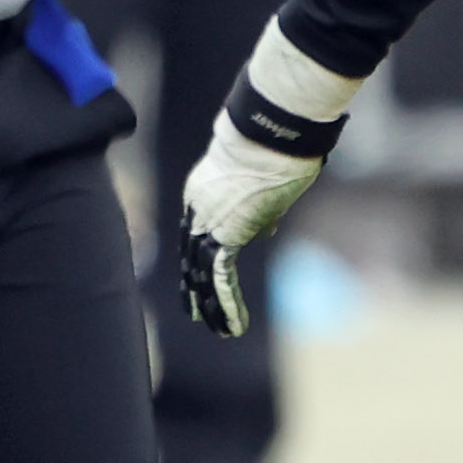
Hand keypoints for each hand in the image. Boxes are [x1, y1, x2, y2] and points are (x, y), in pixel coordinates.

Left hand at [177, 23, 365, 338]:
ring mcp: (207, 221)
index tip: (195, 278)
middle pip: (189, 256)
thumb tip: (263, 228)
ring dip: (210, 306)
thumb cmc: (274, 144)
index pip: (192, 234)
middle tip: (194, 313)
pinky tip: (233, 326)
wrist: (271, 132)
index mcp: (201, 192)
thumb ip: (258, 207)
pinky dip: (227, 304)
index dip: (194, 258)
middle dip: (192, 287)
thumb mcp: (262, 180)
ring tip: (218, 330)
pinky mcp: (225, 234)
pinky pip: (219, 278)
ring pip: (200, 273)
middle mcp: (197, 208)